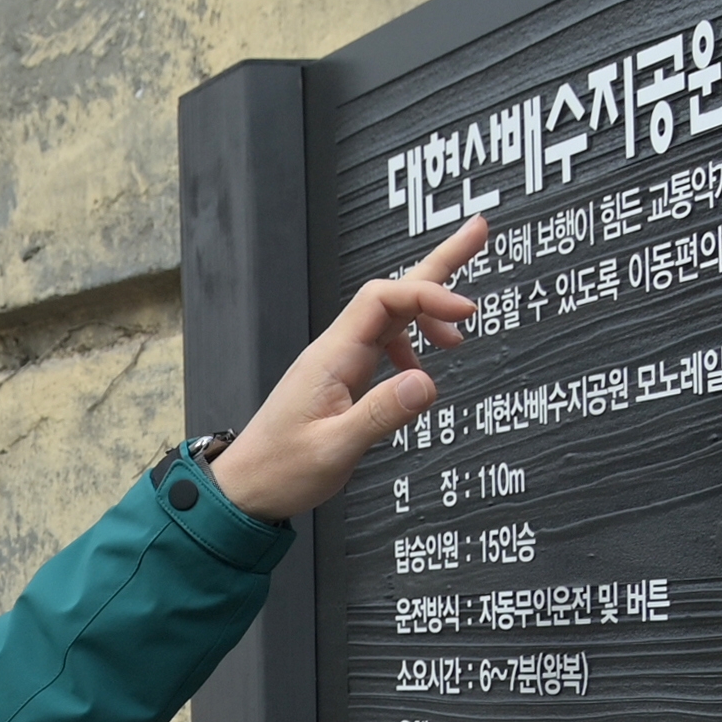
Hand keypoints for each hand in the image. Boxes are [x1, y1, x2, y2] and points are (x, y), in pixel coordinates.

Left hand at [204, 214, 485, 522]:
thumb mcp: (333, 450)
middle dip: (437, 265)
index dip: (428, 296)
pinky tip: (423, 368)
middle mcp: (335, 350)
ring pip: (390, 316)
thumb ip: (379, 415)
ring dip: (428, 309)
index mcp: (331, 357)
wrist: (244, 489)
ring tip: (463, 323)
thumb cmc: (279, 471)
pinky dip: (411, 343)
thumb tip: (426, 383)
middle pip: (391, 292)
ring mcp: (338, 361)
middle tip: (477, 232)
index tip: (466, 311)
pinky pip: (383, 343)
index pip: (384, 300)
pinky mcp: (341, 378)